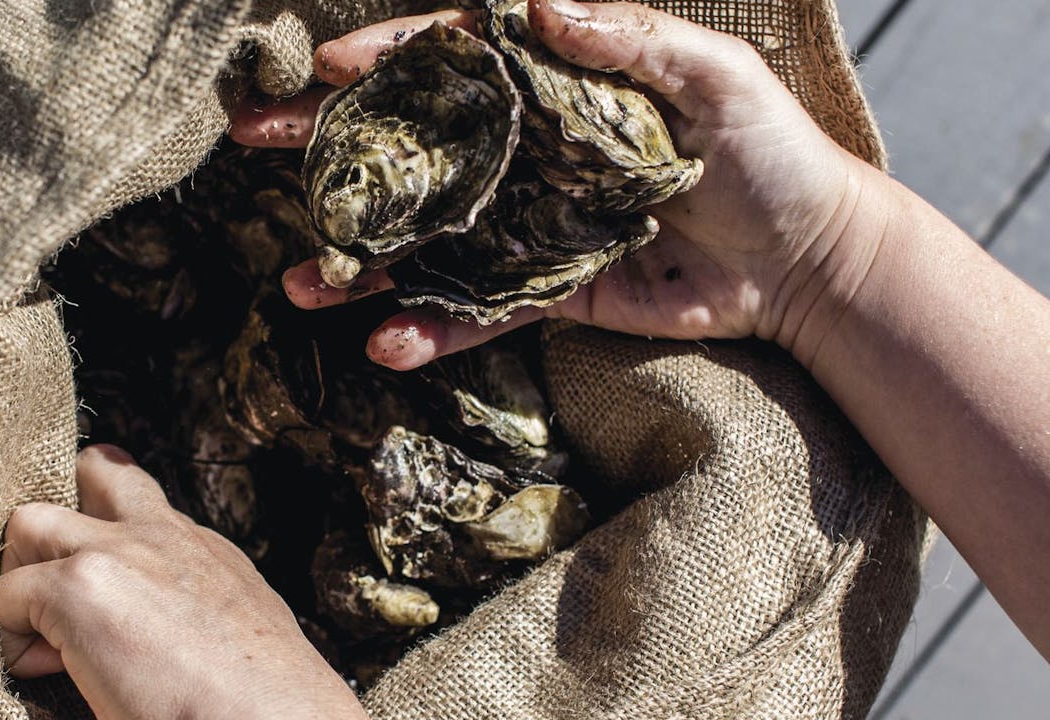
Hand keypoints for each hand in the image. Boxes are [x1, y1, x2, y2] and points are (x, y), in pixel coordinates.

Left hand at [0, 445, 446, 719]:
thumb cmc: (267, 719)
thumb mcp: (245, 644)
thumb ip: (196, 624)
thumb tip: (154, 652)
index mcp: (204, 550)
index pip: (142, 497)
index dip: (107, 525)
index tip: (108, 589)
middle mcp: (161, 535)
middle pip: (90, 474)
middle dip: (61, 531)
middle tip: (58, 606)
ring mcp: (114, 554)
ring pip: (28, 521)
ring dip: (20, 575)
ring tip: (39, 639)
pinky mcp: (75, 590)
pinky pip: (1, 596)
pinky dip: (5, 636)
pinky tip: (39, 676)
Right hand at [230, 0, 880, 368]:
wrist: (809, 258)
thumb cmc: (772, 152)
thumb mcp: (714, 78)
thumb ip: (629, 40)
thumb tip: (541, 2)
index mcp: (556, 89)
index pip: (455, 63)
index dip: (386, 59)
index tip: (323, 67)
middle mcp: (525, 154)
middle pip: (413, 146)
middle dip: (331, 146)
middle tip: (252, 141)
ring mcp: (528, 226)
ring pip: (425, 240)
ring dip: (359, 261)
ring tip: (300, 282)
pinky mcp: (547, 291)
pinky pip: (476, 312)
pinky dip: (431, 330)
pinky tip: (382, 342)